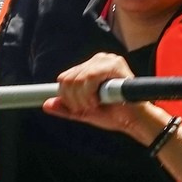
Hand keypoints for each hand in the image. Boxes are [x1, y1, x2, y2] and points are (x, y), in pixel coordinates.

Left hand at [43, 53, 166, 139]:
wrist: (134, 121)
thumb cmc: (114, 114)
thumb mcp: (84, 111)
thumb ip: (66, 108)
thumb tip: (46, 104)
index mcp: (91, 67)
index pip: (65, 77)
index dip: (67, 97)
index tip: (78, 108)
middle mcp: (98, 60)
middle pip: (67, 78)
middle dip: (74, 100)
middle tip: (89, 108)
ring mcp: (106, 60)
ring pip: (76, 79)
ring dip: (82, 99)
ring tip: (96, 105)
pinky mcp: (114, 64)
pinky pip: (88, 77)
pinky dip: (90, 94)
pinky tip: (100, 100)